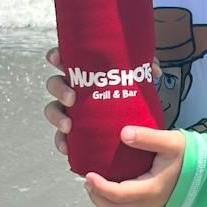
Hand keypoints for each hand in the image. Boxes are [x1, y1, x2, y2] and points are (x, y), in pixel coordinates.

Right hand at [45, 47, 165, 160]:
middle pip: (55, 84)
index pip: (63, 59)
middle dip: (59, 90)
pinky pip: (61, 136)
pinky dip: (61, 142)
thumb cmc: (129, 90)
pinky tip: (67, 148)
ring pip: (53, 110)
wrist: (135, 118)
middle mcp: (73, 88)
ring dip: (57, 117)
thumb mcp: (139, 76)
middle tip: (72, 98)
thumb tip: (154, 72)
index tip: (57, 60)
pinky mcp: (75, 130)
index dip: (56, 57)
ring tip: (68, 126)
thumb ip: (146, 67)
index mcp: (83, 71)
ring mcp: (71, 109)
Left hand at [84, 127, 185, 206]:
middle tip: (87, 180)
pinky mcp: (154, 204)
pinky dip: (115, 200)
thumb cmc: (191, 155)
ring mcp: (153, 206)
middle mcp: (150, 203)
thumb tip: (122, 133)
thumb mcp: (170, 141)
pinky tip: (112, 184)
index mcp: (152, 189)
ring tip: (95, 183)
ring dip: (104, 201)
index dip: (100, 187)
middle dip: (97, 197)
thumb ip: (147, 137)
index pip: (118, 195)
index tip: (88, 174)